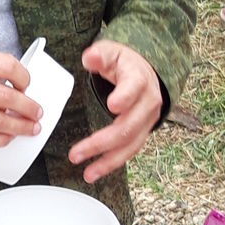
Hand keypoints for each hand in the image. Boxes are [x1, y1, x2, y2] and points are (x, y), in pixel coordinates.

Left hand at [68, 41, 162, 182]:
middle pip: (128, 126)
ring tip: (88, 173)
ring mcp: (146, 121)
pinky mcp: (141, 133)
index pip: (134, 88)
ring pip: (130, 145)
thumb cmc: (124, 63)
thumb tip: (90, 58)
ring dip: (108, 161)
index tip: (113, 104)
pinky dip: (112, 163)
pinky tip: (95, 171)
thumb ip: (99, 55)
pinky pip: (128, 151)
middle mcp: (147, 103)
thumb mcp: (111, 52)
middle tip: (77, 152)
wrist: (144, 72)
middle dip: (102, 142)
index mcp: (139, 79)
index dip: (125, 97)